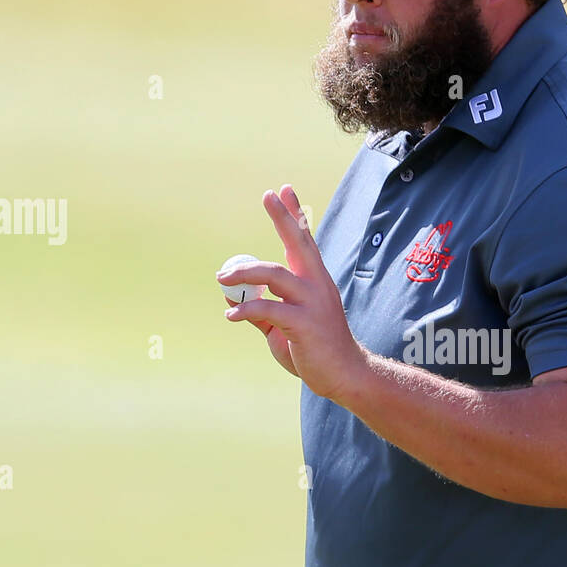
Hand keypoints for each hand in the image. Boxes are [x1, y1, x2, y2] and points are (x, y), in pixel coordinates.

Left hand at [217, 185, 369, 403]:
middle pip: (298, 243)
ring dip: (243, 273)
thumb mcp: (285, 326)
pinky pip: (268, 309)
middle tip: (268, 196)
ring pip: (274, 274)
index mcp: (315, 282)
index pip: (304, 241)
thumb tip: (236, 298)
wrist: (344, 376)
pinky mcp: (304, 324)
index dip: (293, 215)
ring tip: (222, 278)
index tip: (283, 190)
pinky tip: (231, 314)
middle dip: (282, 218)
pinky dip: (245, 309)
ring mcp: (312, 303)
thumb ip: (263, 310)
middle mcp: (317, 285)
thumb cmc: (315, 351)